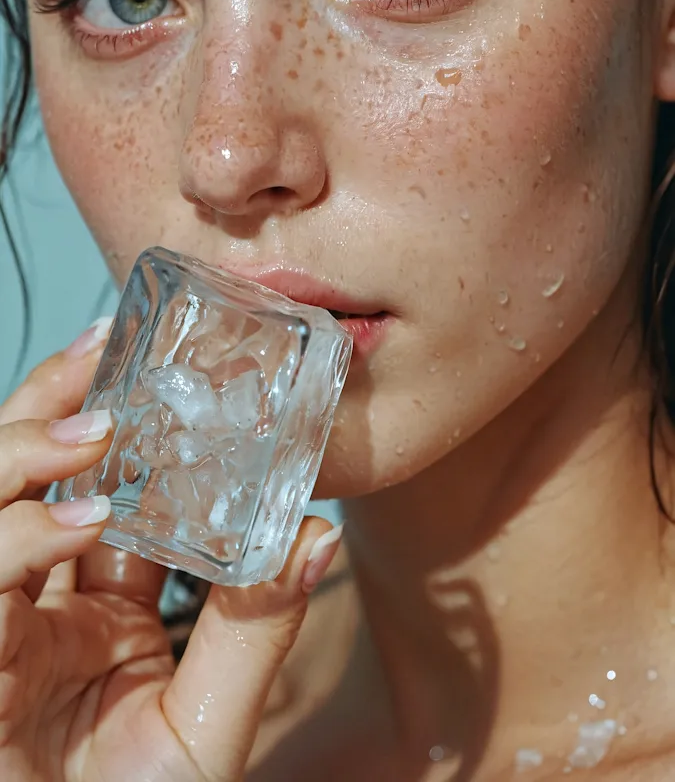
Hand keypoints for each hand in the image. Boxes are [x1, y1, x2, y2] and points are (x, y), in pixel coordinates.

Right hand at [0, 324, 341, 780]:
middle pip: (22, 475)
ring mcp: (0, 627)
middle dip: (52, 406)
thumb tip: (318, 531)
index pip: (93, 492)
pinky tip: (78, 518)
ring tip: (94, 425)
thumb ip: (254, 632)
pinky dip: (17, 536)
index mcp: (94, 612)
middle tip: (102, 351)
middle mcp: (36, 607)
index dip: (110, 427)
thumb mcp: (208, 724)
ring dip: (26, 449)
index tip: (146, 365)